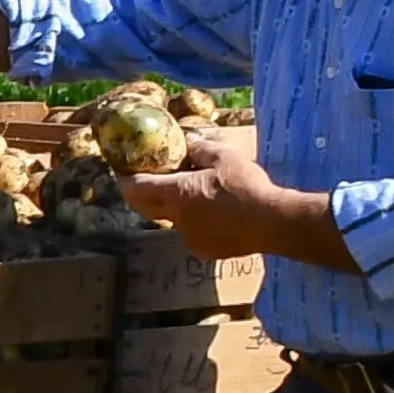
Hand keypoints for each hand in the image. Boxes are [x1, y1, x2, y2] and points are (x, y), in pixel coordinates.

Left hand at [118, 130, 355, 270]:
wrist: (272, 222)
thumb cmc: (247, 186)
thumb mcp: (224, 156)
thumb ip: (201, 148)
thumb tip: (189, 142)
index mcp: (177, 194)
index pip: (137, 188)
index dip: (126, 180)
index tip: (122, 173)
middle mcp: (177, 219)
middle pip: (146, 208)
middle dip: (141, 196)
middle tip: (145, 183)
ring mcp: (190, 238)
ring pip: (173, 221)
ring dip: (175, 209)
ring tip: (193, 196)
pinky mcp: (205, 250)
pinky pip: (192, 233)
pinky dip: (196, 223)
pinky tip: (214, 215)